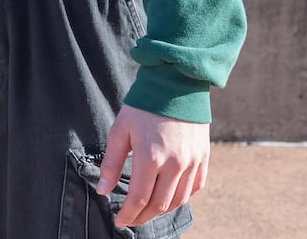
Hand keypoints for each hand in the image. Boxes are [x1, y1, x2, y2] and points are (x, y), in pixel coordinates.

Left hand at [98, 105, 210, 227]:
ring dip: (161, 211)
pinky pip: (195, 187)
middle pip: (159, 204)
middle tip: (131, 219)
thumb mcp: (120, 130)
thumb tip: (102, 191)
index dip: (128, 214)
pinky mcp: (203, 157)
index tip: (119, 221)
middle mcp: (175, 164)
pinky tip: (169, 198)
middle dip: (143, 217)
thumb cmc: (143, 105)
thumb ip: (111, 164)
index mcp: (151, 157)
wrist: (176, 84)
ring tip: (147, 212)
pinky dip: (181, 198)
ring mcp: (192, 162)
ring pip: (178, 200)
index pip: (139, 198)